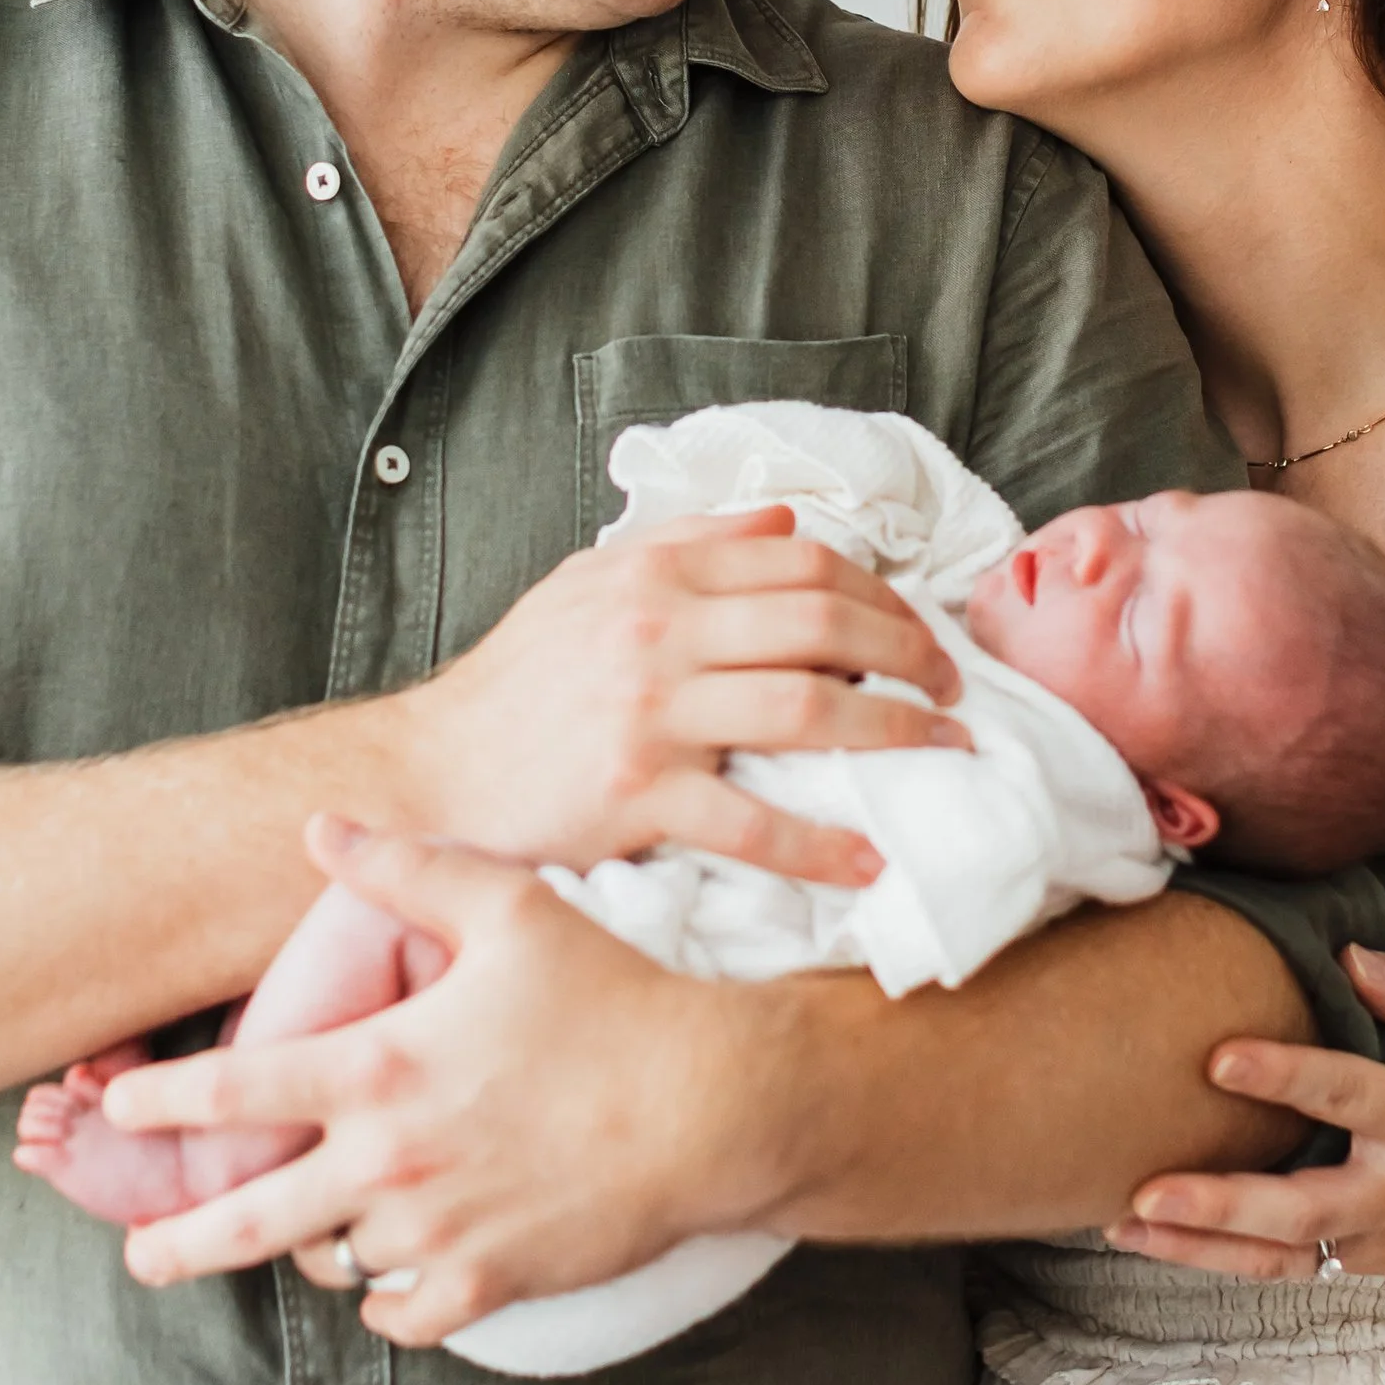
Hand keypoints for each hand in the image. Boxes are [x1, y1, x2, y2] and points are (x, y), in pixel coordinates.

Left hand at [104, 821, 781, 1343]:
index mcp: (382, 1069)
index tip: (118, 1105)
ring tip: (305, 1233)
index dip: (161, 1103)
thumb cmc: (613, 995)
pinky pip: (402, 1314)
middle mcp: (391, 1160)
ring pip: (332, 1262)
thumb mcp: (512, 907)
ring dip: (312, 1249)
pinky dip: (386, 1298)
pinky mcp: (489, 1281)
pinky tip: (389, 1274)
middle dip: (176, 1242)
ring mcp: (438, 1230)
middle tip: (142, 1253)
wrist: (713, 1102)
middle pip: (245, 1221)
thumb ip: (407, 868)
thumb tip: (320, 828)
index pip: (232, 1093)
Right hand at [408, 505, 968, 891]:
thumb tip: (786, 524)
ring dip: (895, 732)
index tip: (921, 630)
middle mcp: (660, 631)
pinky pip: (753, 821)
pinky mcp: (638, 797)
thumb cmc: (517, 684)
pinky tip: (867, 860)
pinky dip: (821, 844)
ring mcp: (652, 715)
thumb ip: (689, 543)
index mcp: (657, 573)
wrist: (430, 774)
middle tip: (953, 690)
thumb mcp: (589, 583)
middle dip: (910, 654)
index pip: (805, 564)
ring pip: (809, 710)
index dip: (883, 594)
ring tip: (944, 751)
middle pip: (825, 626)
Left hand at [1108, 949, 1384, 1284]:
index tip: (1217, 1057)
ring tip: (1122, 1227)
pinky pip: (1288, 1268)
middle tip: (1147, 1193)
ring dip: (1200, 1248)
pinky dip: (1223, 1261)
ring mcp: (1381, 1239)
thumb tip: (1346, 958)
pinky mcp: (1368, 1266)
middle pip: (1301, 1206)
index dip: (1283, 1076)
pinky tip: (1159, 1243)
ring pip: (1282, 1254)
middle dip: (1220, 1204)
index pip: (1347, 1094)